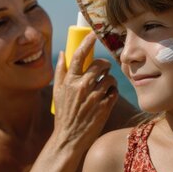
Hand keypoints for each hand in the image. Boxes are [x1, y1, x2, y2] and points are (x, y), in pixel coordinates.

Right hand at [52, 33, 118, 151]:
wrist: (69, 138)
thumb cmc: (63, 114)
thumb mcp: (57, 92)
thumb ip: (61, 71)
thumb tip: (64, 52)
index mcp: (70, 81)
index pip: (79, 55)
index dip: (87, 42)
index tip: (93, 34)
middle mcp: (82, 87)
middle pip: (100, 65)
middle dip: (104, 65)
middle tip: (103, 69)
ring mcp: (94, 97)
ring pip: (110, 78)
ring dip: (109, 80)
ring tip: (104, 86)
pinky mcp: (105, 106)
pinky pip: (114, 91)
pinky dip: (113, 92)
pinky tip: (107, 97)